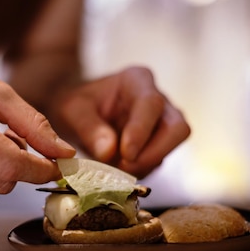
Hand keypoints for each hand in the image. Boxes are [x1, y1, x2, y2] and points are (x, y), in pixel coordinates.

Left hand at [51, 66, 189, 177]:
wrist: (77, 114)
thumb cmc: (77, 105)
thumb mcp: (72, 111)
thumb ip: (88, 127)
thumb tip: (109, 152)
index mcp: (137, 80)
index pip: (151, 104)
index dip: (141, 131)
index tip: (125, 154)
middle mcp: (158, 100)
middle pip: (177, 128)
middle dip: (154, 152)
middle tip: (124, 166)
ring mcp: (163, 123)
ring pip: (172, 147)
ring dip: (146, 163)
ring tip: (114, 167)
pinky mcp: (159, 144)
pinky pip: (159, 160)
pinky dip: (140, 170)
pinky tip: (117, 168)